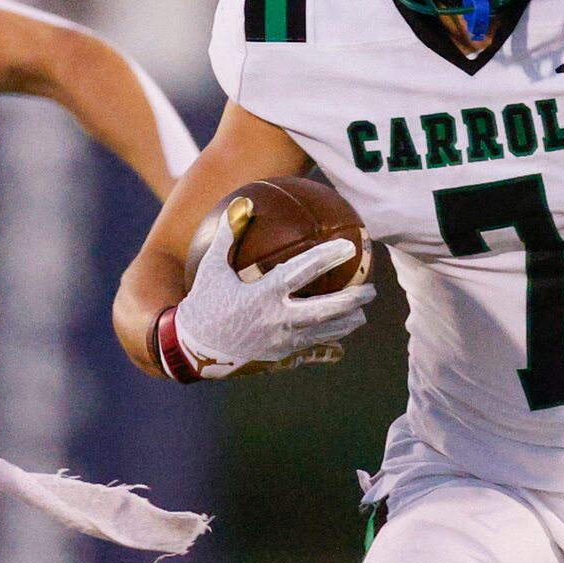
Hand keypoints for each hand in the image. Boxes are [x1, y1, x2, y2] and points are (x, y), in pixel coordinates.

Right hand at [170, 233, 374, 377]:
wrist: (191, 350)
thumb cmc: (202, 304)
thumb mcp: (211, 268)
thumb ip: (229, 235)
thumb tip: (244, 202)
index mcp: (262, 296)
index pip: (303, 273)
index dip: (327, 258)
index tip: (348, 246)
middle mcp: (276, 321)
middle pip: (326, 311)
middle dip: (353, 300)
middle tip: (372, 290)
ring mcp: (280, 344)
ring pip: (324, 334)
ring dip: (346, 323)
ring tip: (361, 315)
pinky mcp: (279, 360)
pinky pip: (310, 354)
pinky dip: (327, 349)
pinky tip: (339, 347)